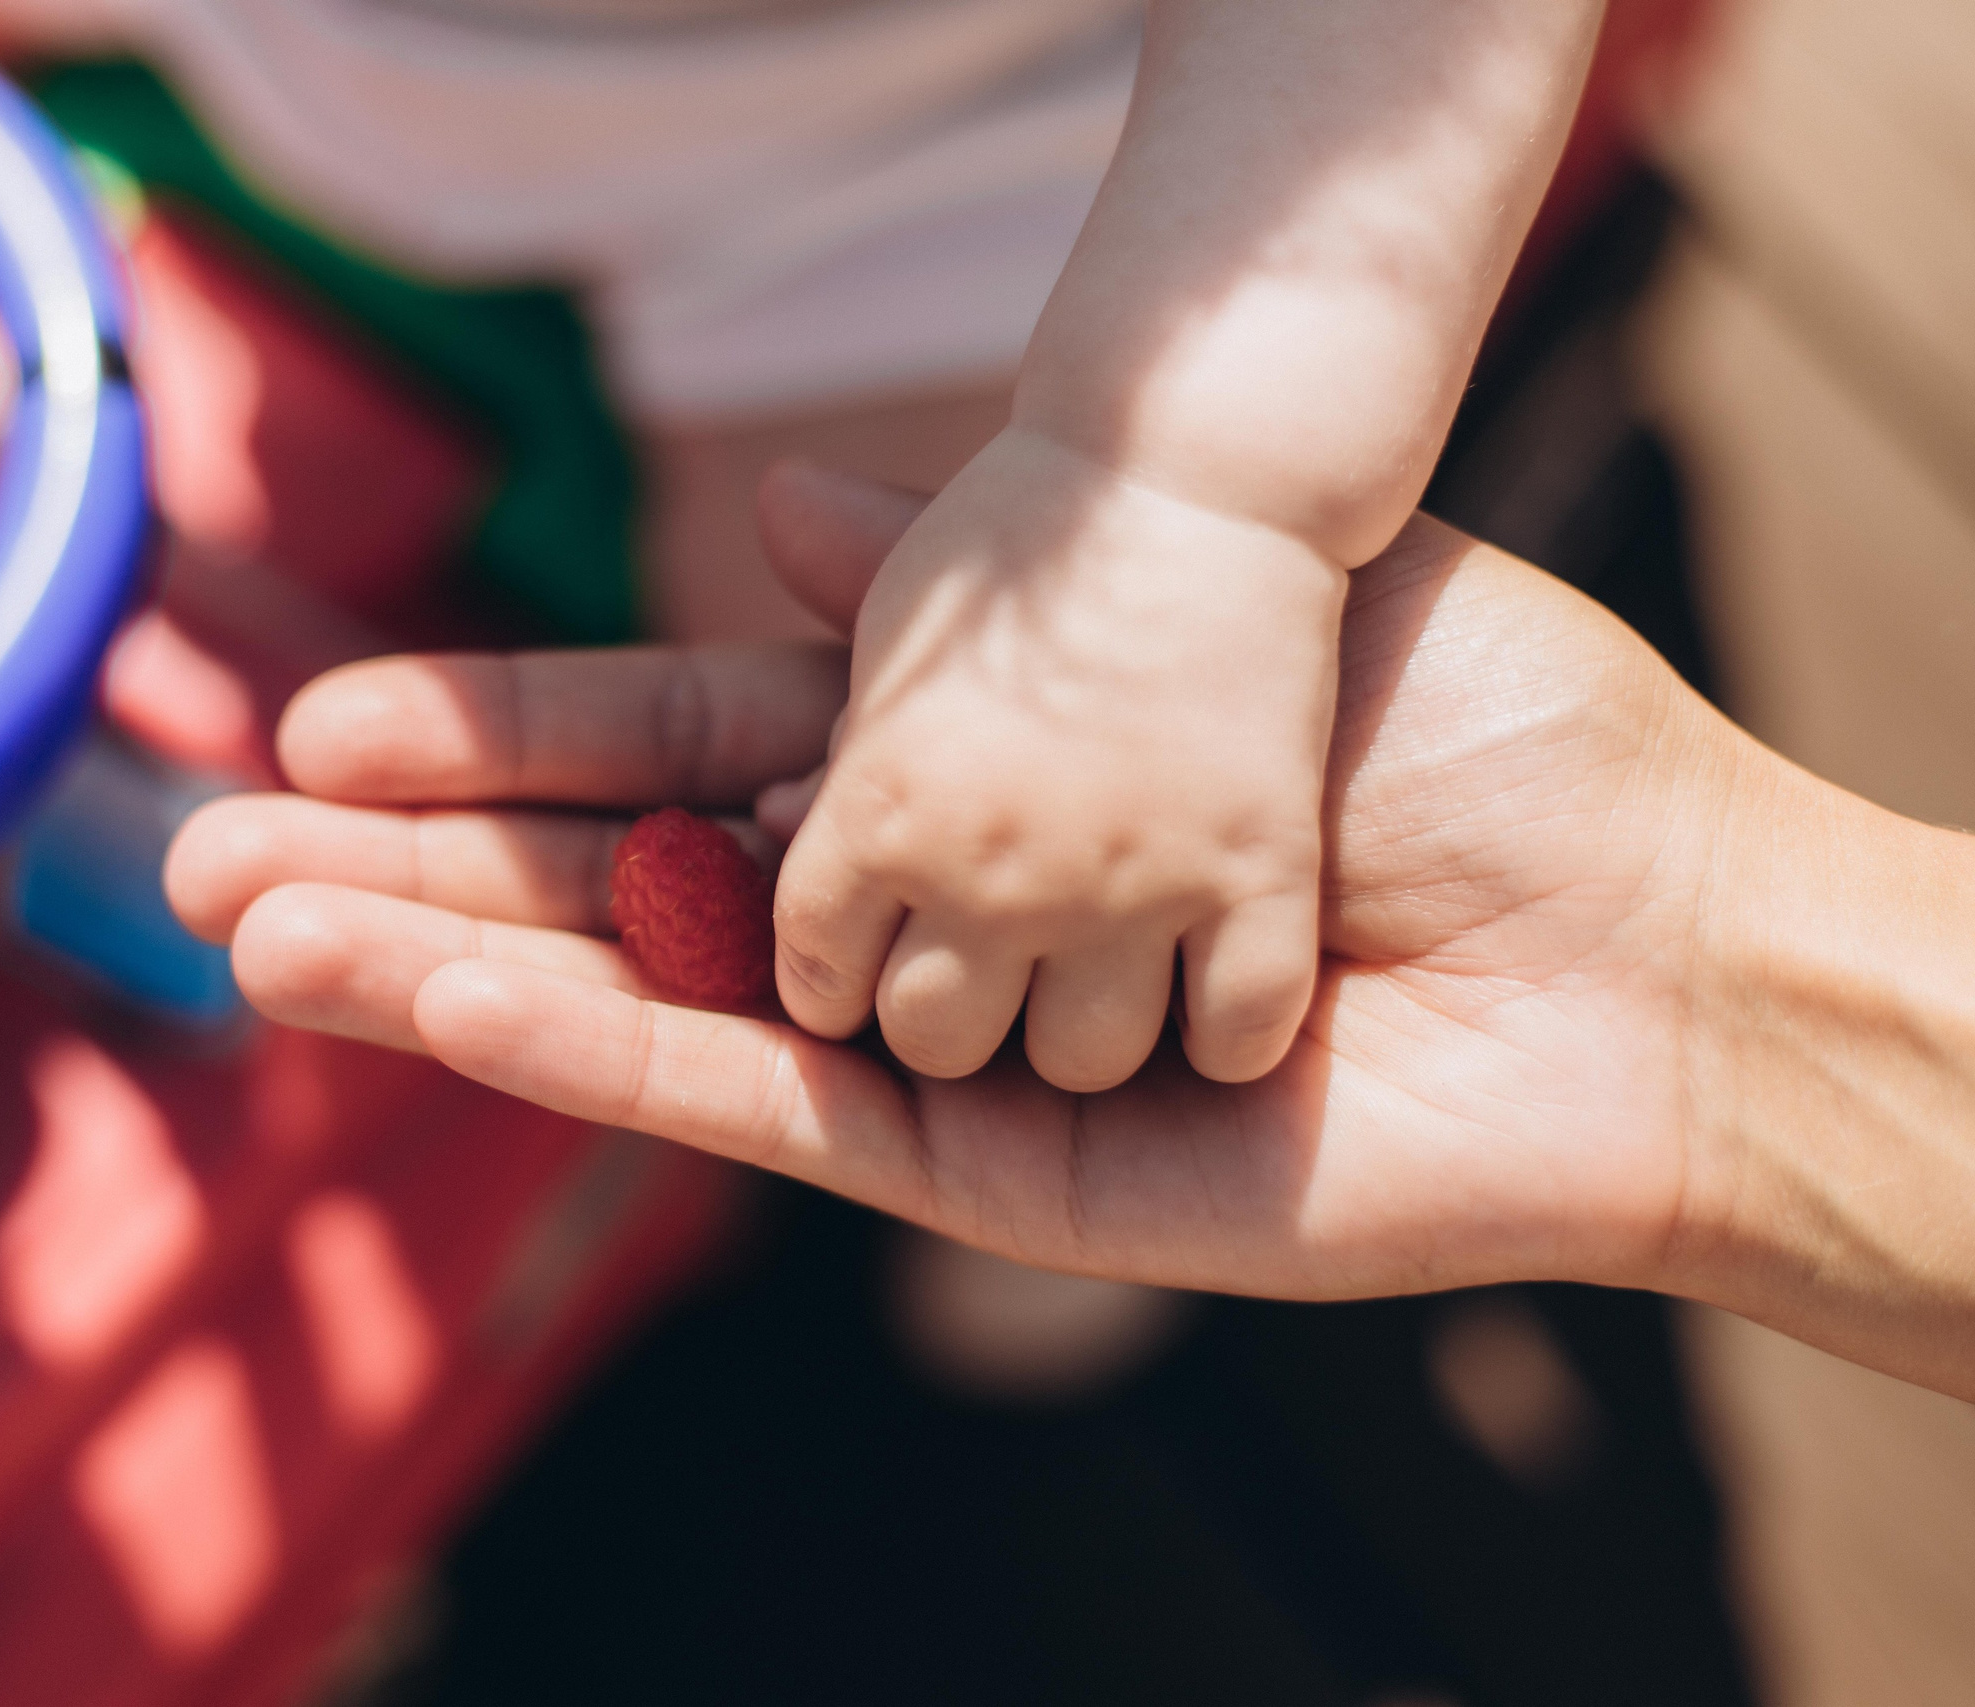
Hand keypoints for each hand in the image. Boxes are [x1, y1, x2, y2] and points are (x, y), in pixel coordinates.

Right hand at [167, 465, 1734, 1307]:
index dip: (506, 744)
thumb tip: (798, 513)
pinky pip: (749, 1108)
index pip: (670, 750)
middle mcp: (912, 911)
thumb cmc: (1456, 743)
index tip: (335, 729)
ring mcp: (926, 1043)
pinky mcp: (973, 1163)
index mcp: (954, 771)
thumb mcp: (1194, 617)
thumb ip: (965, 597)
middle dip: (412, 871)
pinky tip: (438, 1005)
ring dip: (439, 969)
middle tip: (205, 857)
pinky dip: (591, 1057)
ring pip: (639, 1004)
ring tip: (246, 933)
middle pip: (611, 888)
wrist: (1637, 929)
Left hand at [769, 428, 1348, 1092]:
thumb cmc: (1048, 521)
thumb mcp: (909, 607)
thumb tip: (763, 770)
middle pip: (930, 1038)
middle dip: (950, 1013)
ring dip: (1086, 1027)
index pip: (814, 965)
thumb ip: (843, 708)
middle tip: (993, 965)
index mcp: (883, 798)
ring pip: (1076, 1056)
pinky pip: (1229, 1034)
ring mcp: (1129, 879)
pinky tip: (1225, 988)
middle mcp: (991, 861)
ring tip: (1115, 967)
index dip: (834, 978)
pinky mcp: (1260, 877)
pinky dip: (1225, 1029)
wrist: (1218, 458)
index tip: (860, 967)